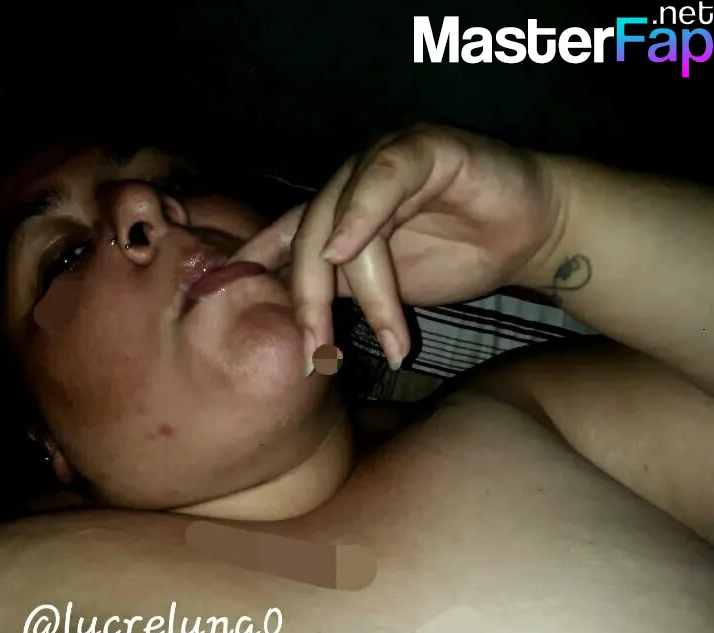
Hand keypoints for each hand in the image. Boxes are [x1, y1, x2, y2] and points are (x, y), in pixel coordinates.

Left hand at [232, 124, 560, 369]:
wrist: (529, 234)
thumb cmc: (457, 258)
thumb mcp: (384, 289)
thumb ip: (340, 293)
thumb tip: (295, 330)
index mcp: (334, 215)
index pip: (285, 243)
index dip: (259, 274)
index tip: (230, 314)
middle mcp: (349, 185)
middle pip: (306, 240)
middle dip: (309, 304)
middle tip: (318, 356)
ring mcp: (381, 163)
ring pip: (342, 220)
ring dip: (365, 290)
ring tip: (391, 339)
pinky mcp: (421, 150)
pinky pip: (382, 178)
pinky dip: (361, 214)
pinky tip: (348, 250)